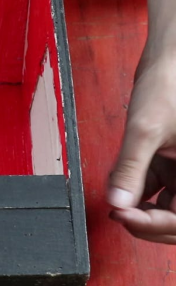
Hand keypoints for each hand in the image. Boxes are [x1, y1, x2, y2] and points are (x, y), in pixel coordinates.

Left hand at [109, 53, 175, 243]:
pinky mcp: (171, 161)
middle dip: (147, 222)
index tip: (124, 215)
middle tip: (119, 213)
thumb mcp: (145, 129)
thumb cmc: (168, 86)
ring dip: (140, 207)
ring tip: (116, 197)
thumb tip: (118, 202)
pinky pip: (156, 187)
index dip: (155, 225)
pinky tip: (118, 178)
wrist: (169, 60)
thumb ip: (131, 169)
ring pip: (166, 207)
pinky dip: (136, 187)